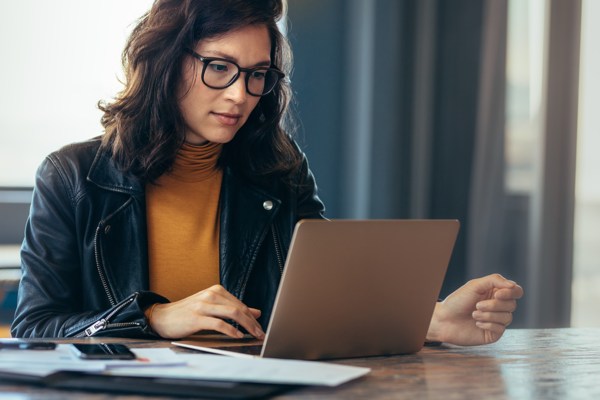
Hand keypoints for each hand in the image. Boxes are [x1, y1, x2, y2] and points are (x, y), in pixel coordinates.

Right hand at [146, 285, 264, 339]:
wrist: (162, 316)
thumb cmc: (188, 313)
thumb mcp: (212, 307)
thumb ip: (232, 308)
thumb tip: (256, 312)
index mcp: (216, 291)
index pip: (240, 304)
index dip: (253, 317)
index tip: (260, 327)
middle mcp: (211, 295)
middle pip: (239, 308)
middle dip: (253, 322)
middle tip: (261, 333)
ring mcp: (203, 305)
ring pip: (232, 314)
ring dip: (246, 326)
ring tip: (253, 335)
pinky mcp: (196, 318)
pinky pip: (219, 323)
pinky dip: (231, 330)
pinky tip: (237, 336)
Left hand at [426, 274, 523, 345]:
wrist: (444, 319)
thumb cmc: (458, 301)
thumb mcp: (475, 285)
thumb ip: (495, 280)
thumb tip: (513, 285)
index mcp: (496, 293)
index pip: (516, 291)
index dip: (511, 293)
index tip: (497, 294)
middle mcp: (499, 307)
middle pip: (512, 304)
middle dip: (494, 305)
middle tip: (477, 305)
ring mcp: (497, 320)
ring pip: (507, 317)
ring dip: (489, 315)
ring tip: (474, 314)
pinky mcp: (493, 333)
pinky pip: (501, 328)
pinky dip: (488, 324)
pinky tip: (476, 323)